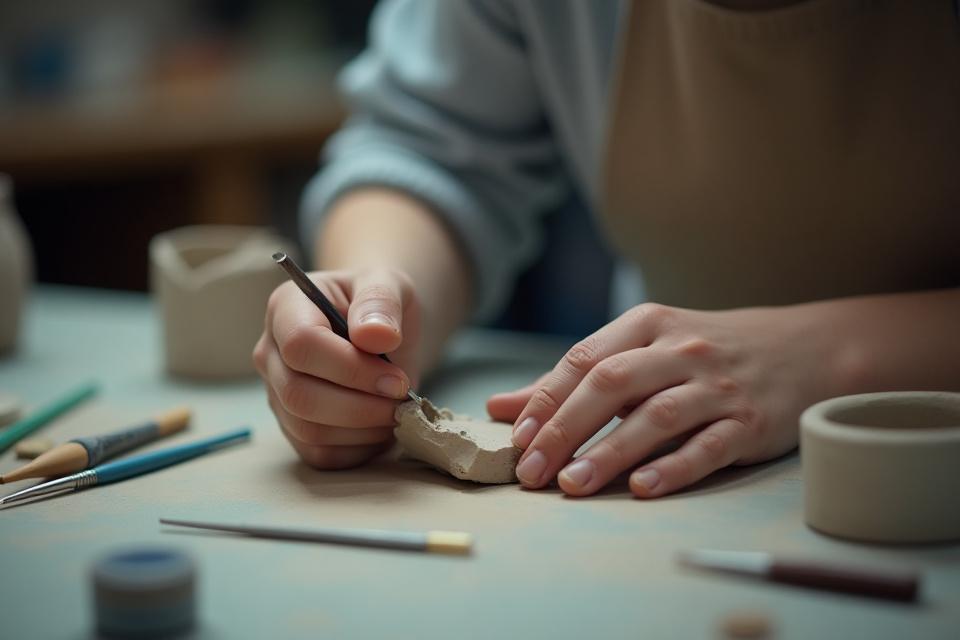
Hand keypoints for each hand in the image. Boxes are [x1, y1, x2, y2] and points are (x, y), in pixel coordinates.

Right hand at [254, 267, 420, 468]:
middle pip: (298, 394)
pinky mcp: (294, 428)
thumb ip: (381, 301)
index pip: (301, 344)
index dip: (351, 368)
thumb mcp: (389, 284)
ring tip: (396, 410)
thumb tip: (376, 336)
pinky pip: (320, 454)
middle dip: (360, 405)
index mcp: (286, 308)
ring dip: (363, 428)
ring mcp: (277, 394)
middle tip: (403, 399)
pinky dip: (359, 448)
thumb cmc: (379, 306)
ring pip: (308, 430)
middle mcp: (270, 354)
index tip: (397, 378)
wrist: (381, 332)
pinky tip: (381, 425)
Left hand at [487, 302, 847, 497]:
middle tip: (532, 471)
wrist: (805, 349)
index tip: (516, 438)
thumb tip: (501, 406)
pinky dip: (674, 467)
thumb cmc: (705, 352)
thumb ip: (574, 378)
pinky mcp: (750, 422)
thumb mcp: (642, 348)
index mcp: (647, 325)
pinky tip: (642, 488)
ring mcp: (717, 385)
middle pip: (612, 384)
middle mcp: (680, 350)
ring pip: (656, 417)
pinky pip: (709, 446)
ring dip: (609, 452)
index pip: (583, 359)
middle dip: (564, 428)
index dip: (546, 399)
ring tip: (572, 484)